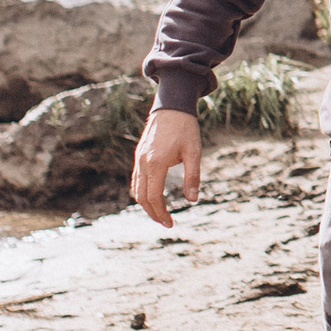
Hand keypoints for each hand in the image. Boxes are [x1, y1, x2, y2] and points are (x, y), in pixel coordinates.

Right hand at [131, 106, 201, 224]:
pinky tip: (153, 196)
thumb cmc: (186, 128)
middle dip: (153, 213)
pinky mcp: (139, 155)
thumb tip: (192, 200)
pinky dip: (142, 192)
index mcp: (156, 163)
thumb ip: (192, 177)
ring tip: (160, 213)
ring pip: (136, 189)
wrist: (172, 106)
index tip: (171, 224)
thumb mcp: (194, 152)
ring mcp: (138, 158)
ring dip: (146, 204)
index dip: (161, 213)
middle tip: (166, 223)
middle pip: (142, 197)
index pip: (154, 197)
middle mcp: (143, 163)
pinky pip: (136, 179)